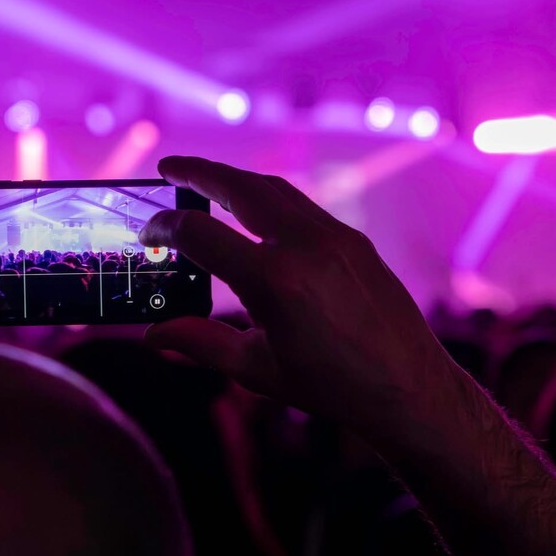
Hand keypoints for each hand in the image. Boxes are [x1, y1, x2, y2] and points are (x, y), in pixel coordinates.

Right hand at [139, 157, 461, 450]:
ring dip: (237, 180)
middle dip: (199, 172)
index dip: (165, 229)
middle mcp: (304, 246)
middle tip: (170, 168)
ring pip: (275, 189)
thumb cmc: (331, 387)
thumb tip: (153, 336)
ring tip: (208, 182)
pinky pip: (303, 207)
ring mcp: (335, 238)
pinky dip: (271, 200)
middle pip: (239, 187)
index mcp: (273, 280)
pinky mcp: (354, 241)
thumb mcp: (257, 369)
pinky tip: (256, 214)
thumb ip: (200, 344)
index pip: (200, 234)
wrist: (407, 387)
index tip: (148, 233)